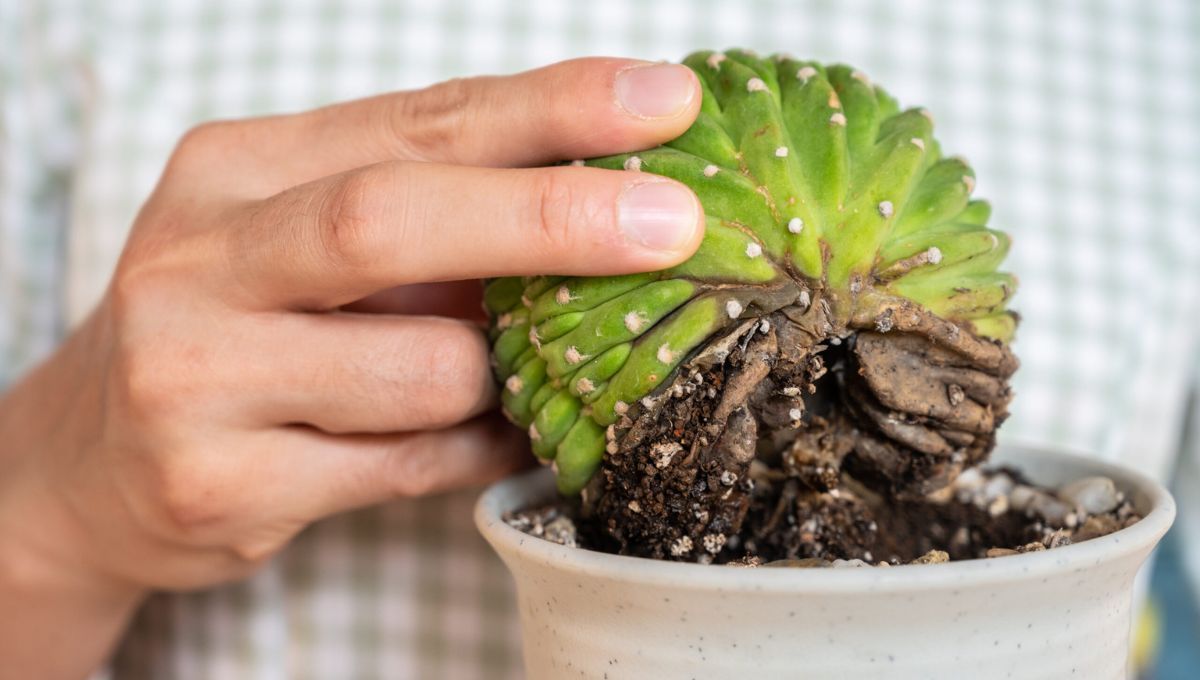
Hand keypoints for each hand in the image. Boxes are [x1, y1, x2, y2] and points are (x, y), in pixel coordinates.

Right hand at [0, 57, 702, 677]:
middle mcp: (200, 261)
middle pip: (391, 218)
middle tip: (674, 223)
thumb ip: (424, 206)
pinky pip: (411, 467)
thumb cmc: (234, 327)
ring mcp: (196, 377)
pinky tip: (498, 432)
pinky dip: (479, 448)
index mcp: (235, 170)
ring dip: (504, 376)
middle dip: (551, 218)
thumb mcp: (301, 234)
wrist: (87, 463)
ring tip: (524, 372)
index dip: (550, 108)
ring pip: (424, 371)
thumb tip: (600, 186)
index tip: (663, 104)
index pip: (416, 121)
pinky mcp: (219, 484)